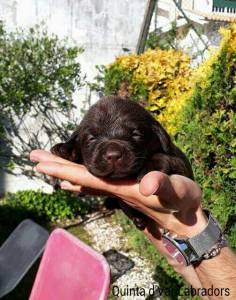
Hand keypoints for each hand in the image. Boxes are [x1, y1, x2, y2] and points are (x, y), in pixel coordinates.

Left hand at [30, 149, 206, 237]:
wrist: (183, 217)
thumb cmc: (182, 203)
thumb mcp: (177, 192)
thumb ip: (163, 186)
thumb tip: (146, 185)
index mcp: (122, 188)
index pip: (87, 178)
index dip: (64, 170)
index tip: (41, 163)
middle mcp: (114, 189)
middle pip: (79, 177)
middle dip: (56, 167)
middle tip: (34, 157)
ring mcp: (117, 189)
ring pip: (85, 178)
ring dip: (66, 170)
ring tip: (48, 164)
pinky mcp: (122, 189)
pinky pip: (95, 181)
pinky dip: (81, 176)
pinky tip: (73, 177)